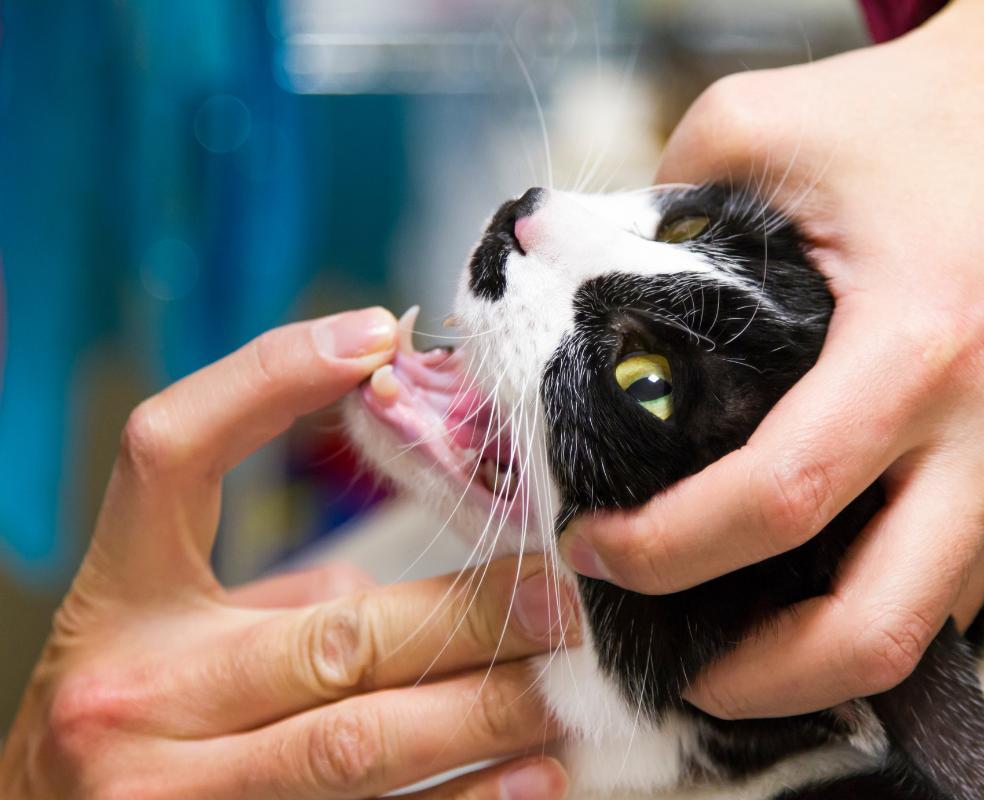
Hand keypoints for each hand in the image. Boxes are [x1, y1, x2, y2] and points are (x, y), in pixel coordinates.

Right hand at [0, 308, 576, 798]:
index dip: (264, 380)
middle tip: (561, 592)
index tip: (374, 336)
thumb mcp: (173, 625)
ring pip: (358, 744)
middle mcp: (139, 698)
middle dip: (463, 614)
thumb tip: (443, 591)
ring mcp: (179, 795)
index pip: (169, 456)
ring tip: (570, 679)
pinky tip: (536, 775)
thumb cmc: (131, 703)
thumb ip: (287, 596)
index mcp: (124, 603)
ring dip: (483, 711)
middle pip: (328, 634)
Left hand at [560, 0, 983, 717]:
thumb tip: (577, 285)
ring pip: (925, 625)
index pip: (780, 498)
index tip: (594, 548)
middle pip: (877, 627)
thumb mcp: (764, 121)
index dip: (668, 550)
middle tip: (677, 666)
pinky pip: (956, 581)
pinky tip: (808, 588)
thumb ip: (656, 202)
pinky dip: (875, 607)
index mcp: (920, 340)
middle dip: (761, 680)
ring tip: (731, 639)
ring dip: (821, 660)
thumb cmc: (930, 116)